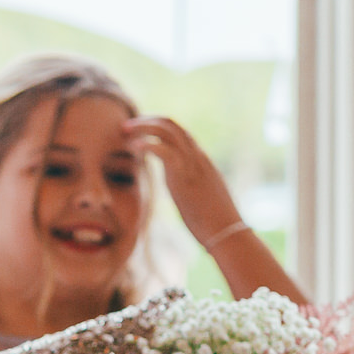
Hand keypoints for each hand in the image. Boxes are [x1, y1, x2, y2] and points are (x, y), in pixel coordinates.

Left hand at [126, 115, 243, 254]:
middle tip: (126, 126)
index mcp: (200, 159)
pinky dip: (148, 145)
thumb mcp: (200, 195)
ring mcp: (192, 163)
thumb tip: (182, 188)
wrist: (227, 232)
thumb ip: (189, 184)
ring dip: (144, 127)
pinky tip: (135, 147)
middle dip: (147, 121)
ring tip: (126, 132)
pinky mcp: (185, 176)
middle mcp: (197, 156)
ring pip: (167, 131)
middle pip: (171, 124)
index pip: (179, 131)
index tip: (139, 130)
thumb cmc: (213, 220)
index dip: (156, 126)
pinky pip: (165, 151)